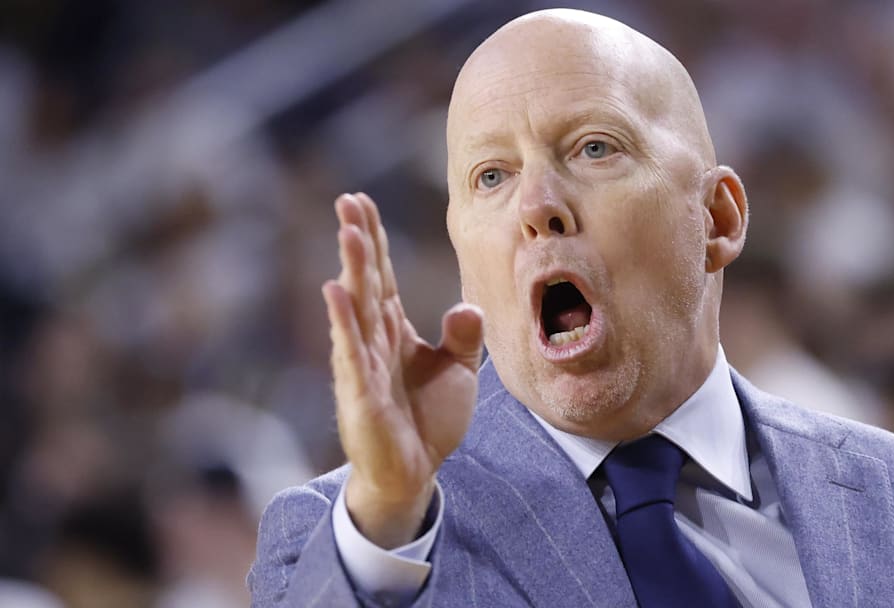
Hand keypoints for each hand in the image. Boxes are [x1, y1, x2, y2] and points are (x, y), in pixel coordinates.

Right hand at [323, 193, 483, 548]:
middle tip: (348, 200)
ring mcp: (363, 365)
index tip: (362, 202)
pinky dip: (344, 321)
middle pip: (366, 282)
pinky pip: (353, 352)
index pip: (382, 278)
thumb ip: (463, 337)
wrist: (412, 473)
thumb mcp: (457, 372)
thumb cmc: (427, 421)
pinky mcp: (361, 393)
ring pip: (357, 308)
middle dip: (358, 241)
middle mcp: (372, 341)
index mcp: (392, 332)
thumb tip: (468, 307)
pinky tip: (335, 290)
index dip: (375, 241)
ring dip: (353, 269)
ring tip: (349, 231)